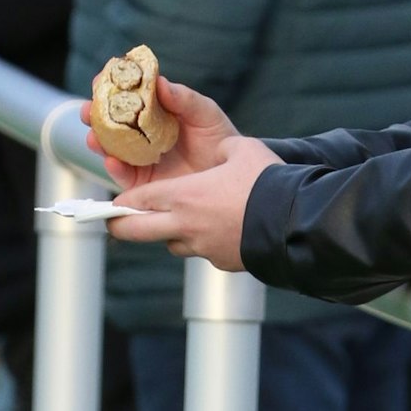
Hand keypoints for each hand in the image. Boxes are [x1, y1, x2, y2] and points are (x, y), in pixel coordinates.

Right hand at [79, 75, 239, 192]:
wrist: (235, 177)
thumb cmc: (220, 139)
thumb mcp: (205, 113)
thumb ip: (184, 98)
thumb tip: (160, 82)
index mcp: (155, 112)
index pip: (127, 96)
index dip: (111, 85)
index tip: (103, 77)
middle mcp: (142, 135)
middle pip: (110, 122)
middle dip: (95, 114)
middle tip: (89, 109)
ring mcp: (140, 159)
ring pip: (110, 149)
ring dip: (98, 141)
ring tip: (95, 137)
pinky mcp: (143, 184)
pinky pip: (123, 177)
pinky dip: (114, 168)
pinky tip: (112, 161)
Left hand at [105, 135, 281, 270]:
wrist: (297, 223)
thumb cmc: (268, 181)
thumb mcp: (241, 150)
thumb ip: (221, 149)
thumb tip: (220, 148)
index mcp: (184, 196)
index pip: (137, 200)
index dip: (122, 200)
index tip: (113, 202)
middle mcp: (186, 225)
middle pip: (136, 232)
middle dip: (121, 226)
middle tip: (115, 222)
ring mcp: (203, 247)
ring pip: (172, 243)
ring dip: (170, 232)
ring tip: (182, 218)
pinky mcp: (222, 262)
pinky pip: (202, 250)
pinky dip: (202, 241)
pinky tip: (220, 228)